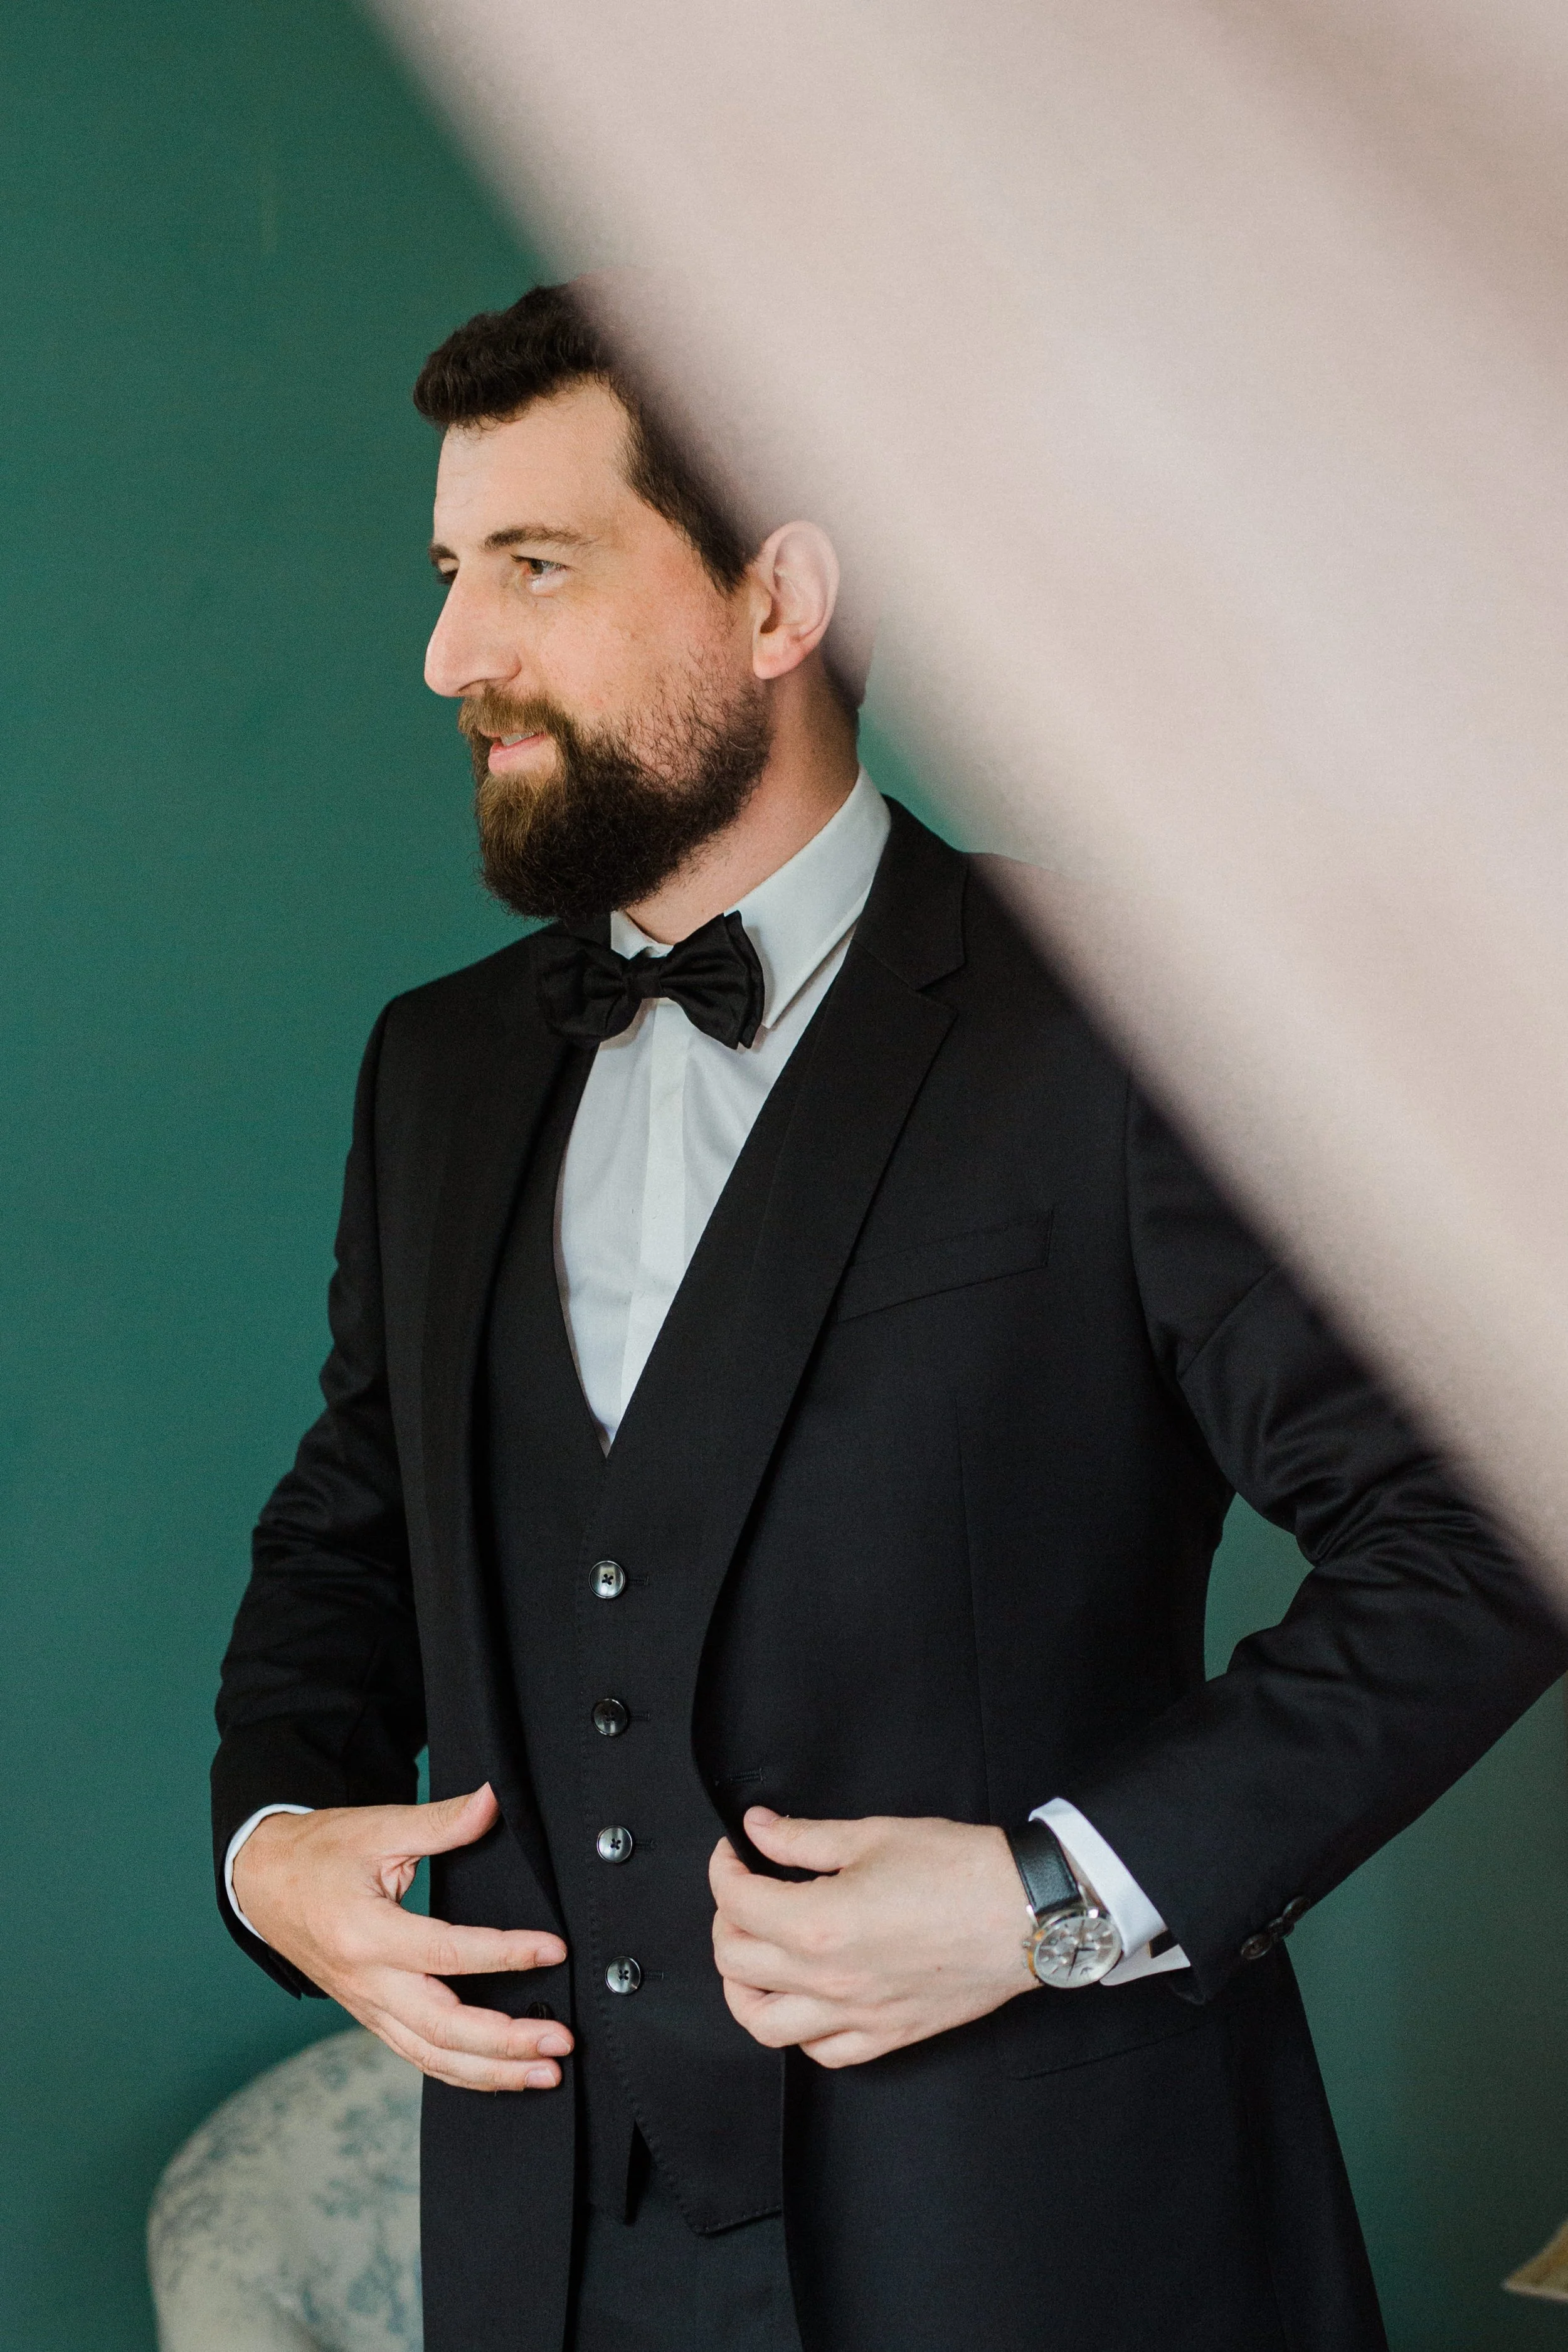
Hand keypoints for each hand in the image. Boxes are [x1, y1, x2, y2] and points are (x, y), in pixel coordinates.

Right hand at [232, 1785, 571, 2091]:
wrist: (263, 1884)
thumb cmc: (321, 1854)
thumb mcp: (378, 1827)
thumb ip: (440, 1822)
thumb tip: (493, 1800)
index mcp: (367, 1933)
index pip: (447, 1953)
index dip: (504, 1954)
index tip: (553, 1950)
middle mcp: (367, 1982)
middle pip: (442, 2028)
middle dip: (505, 2042)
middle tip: (559, 2041)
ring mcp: (367, 2007)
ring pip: (432, 2056)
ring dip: (491, 2072)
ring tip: (545, 2073)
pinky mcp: (371, 2016)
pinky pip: (419, 2055)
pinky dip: (461, 2072)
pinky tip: (501, 2076)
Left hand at [709, 1808, 1034, 2068]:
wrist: (1024, 1912)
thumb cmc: (958, 1869)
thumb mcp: (873, 1835)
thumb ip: (804, 1838)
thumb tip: (757, 1829)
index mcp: (819, 1923)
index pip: (737, 1903)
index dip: (723, 1869)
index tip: (733, 1852)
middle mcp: (829, 1979)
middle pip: (737, 1963)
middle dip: (726, 1920)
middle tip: (743, 1892)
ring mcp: (857, 2016)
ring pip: (764, 2024)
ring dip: (744, 1989)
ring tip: (754, 1957)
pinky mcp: (888, 2035)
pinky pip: (823, 2053)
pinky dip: (800, 2029)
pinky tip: (806, 1999)